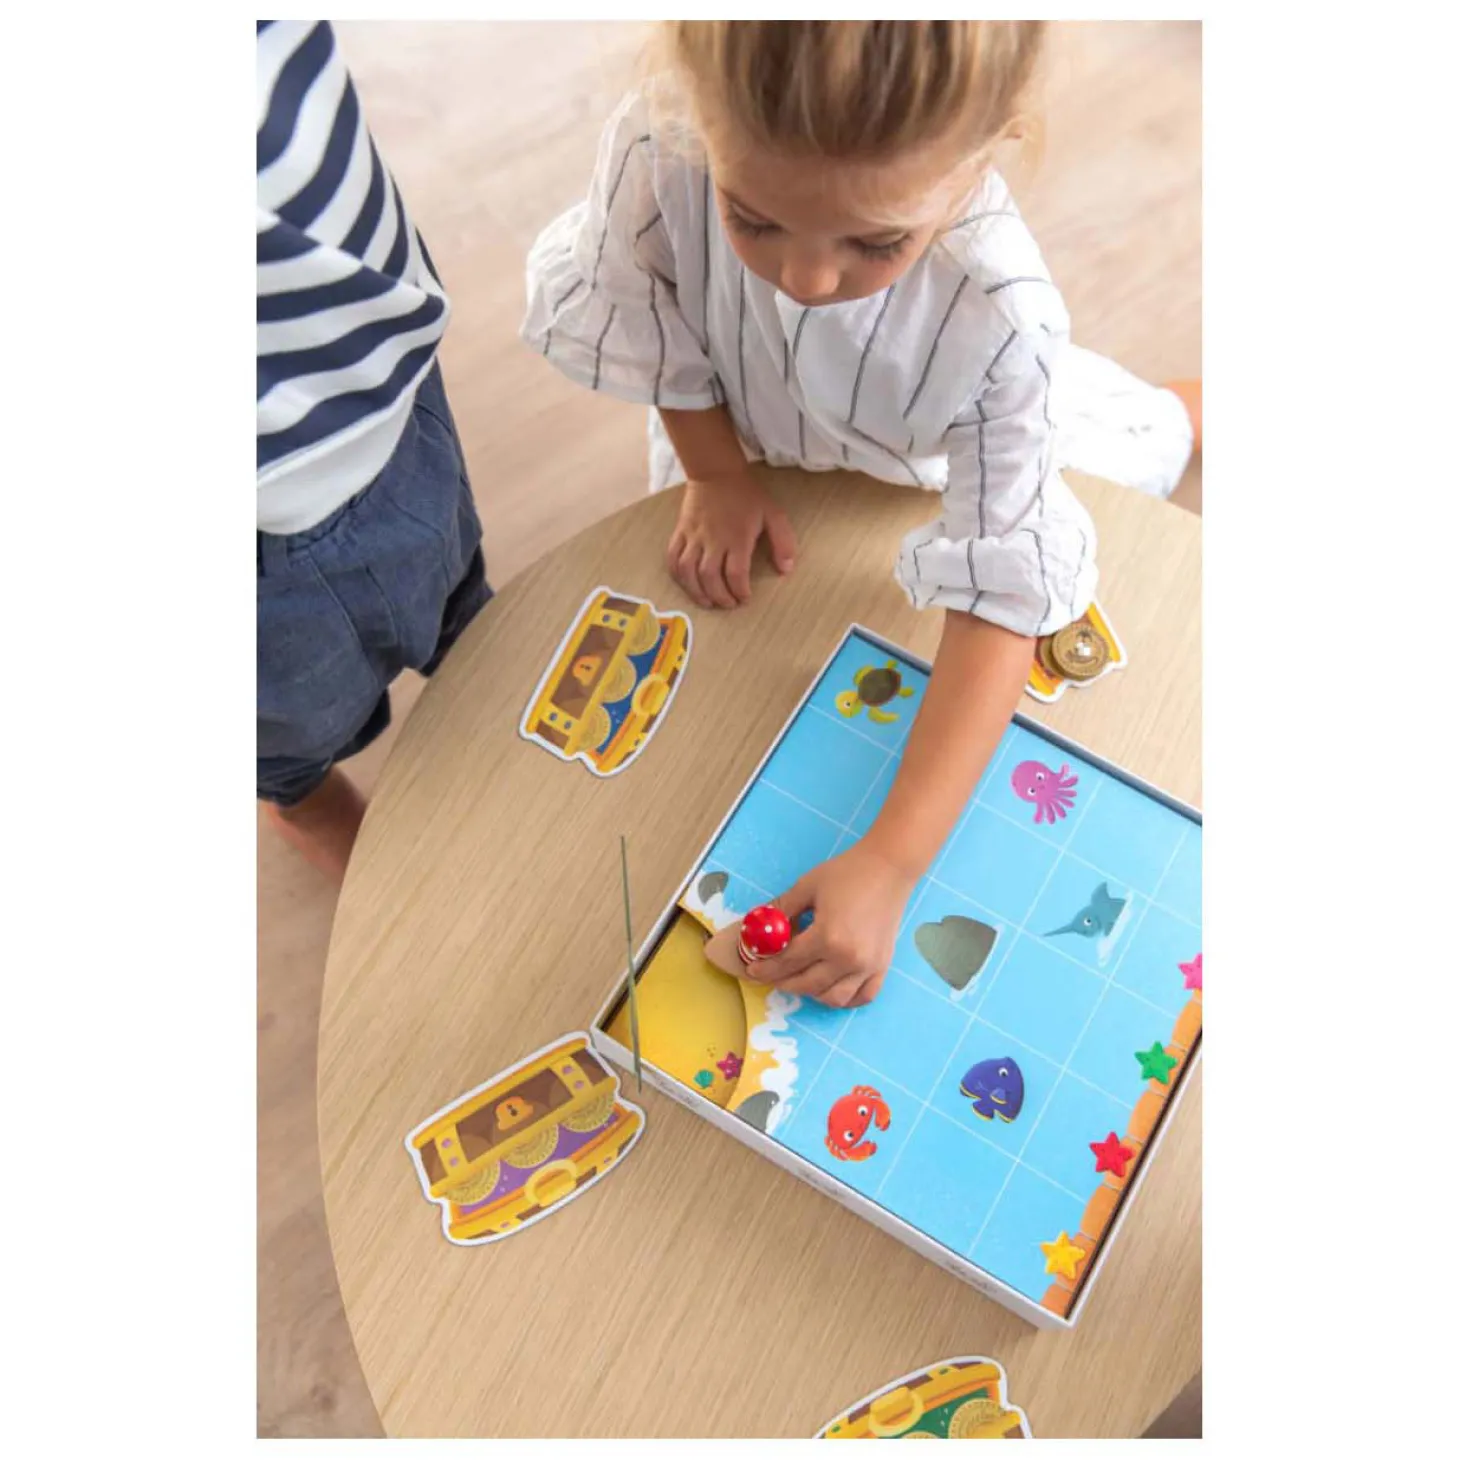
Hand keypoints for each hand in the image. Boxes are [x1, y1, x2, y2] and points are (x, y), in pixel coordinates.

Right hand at [666, 473, 796, 608]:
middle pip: (710, 578)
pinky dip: (678, 576)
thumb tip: (785, 569)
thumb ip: (783, 542)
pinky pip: (672, 558)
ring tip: (708, 602)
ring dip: (696, 592)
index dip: (740, 591)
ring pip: (688, 572)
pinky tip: (687, 584)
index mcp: (737, 538)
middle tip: (729, 603)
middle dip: (720, 597)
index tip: (745, 597)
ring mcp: (693, 537)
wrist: (715, 471)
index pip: (735, 574)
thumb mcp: (773, 514)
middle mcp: (713, 540)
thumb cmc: (746, 494)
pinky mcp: (680, 532)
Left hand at [749, 842, 917, 1006]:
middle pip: (807, 984)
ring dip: (812, 993)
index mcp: (827, 937)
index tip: (752, 969)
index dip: (767, 967)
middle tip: (770, 976)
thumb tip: (761, 928)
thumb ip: (782, 910)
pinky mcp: (883, 966)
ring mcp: (868, 966)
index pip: (789, 962)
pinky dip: (845, 998)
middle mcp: (848, 959)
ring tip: (799, 979)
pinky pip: (862, 996)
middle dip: (783, 982)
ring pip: (833, 997)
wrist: (889, 868)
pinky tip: (831, 987)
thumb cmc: (847, 873)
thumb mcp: (806, 887)